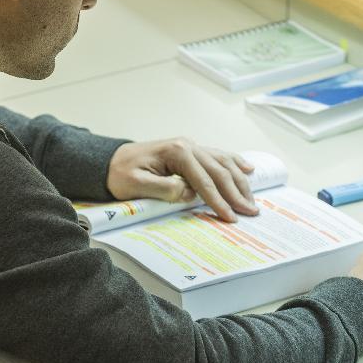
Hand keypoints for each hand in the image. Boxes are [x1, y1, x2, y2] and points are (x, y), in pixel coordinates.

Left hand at [106, 138, 257, 221]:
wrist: (110, 161)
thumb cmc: (121, 174)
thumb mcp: (136, 185)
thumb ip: (163, 189)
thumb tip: (189, 193)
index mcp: (177, 152)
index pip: (204, 180)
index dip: (218, 200)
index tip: (230, 218)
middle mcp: (187, 145)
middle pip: (219, 171)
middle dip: (236, 193)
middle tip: (251, 212)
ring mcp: (190, 146)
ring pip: (223, 162)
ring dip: (240, 181)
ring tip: (251, 200)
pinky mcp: (190, 151)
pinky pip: (218, 156)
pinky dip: (235, 163)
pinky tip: (249, 169)